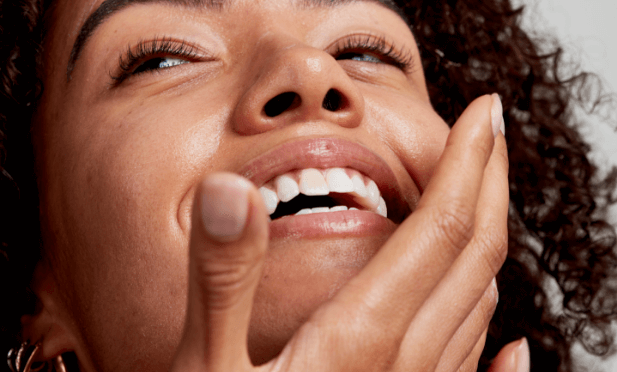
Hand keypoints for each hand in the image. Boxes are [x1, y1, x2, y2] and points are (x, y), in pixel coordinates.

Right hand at [170, 94, 510, 370]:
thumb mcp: (201, 365)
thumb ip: (222, 281)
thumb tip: (232, 191)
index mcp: (359, 338)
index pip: (439, 229)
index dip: (467, 164)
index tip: (485, 113)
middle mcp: (402, 365)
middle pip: (474, 258)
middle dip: (490, 184)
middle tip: (493, 130)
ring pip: (478, 307)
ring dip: (490, 243)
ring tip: (487, 196)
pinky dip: (502, 349)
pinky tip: (519, 347)